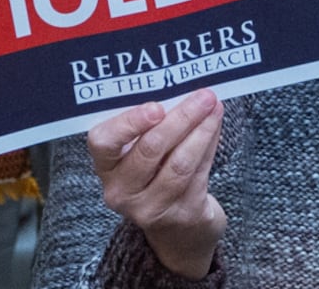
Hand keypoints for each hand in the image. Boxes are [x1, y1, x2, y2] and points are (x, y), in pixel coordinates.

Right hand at [86, 89, 226, 280]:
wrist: (177, 231)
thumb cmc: (154, 176)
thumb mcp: (137, 154)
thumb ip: (148, 126)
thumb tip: (178, 88)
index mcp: (105, 167)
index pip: (104, 142)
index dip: (129, 123)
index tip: (156, 106)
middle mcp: (122, 191)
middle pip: (150, 149)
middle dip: (181, 118)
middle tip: (202, 96)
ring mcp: (152, 208)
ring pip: (179, 162)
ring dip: (201, 130)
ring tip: (213, 108)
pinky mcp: (182, 215)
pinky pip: (199, 174)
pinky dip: (209, 146)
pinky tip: (214, 128)